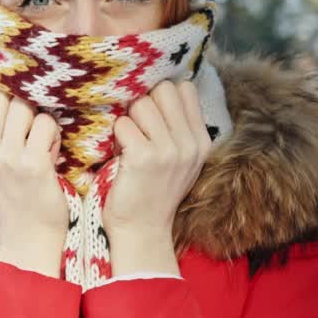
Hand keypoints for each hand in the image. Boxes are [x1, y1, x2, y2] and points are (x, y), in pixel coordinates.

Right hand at [0, 89, 67, 277]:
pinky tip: (51, 150)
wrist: (26, 238)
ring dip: (37, 117)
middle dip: (17, 103)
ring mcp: (8, 158)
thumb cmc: (7, 203)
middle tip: (26, 125)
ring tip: (40, 138)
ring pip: (23, 106)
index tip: (6, 114)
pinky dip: (52, 132)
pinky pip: (45, 123)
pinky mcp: (33, 164)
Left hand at [102, 80, 211, 273]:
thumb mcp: (179, 159)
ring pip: (141, 104)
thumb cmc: (153, 191)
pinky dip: (116, 135)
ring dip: (128, 119)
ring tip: (128, 142)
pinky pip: (123, 124)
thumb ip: (178, 127)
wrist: (142, 230)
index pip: (185, 89)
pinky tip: (119, 153)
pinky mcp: (144, 157)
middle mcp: (190, 143)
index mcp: (201, 141)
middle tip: (137, 127)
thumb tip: (164, 88)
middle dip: (144, 101)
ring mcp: (169, 150)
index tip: (152, 113)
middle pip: (163, 89)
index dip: (163, 95)